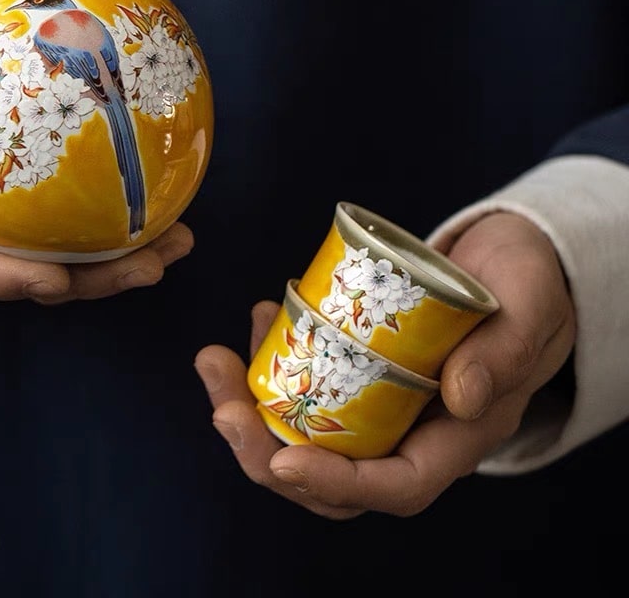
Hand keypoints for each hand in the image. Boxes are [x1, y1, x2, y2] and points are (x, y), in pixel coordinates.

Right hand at [0, 0, 192, 301]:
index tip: (55, 282)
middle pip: (9, 276)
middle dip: (83, 283)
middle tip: (152, 266)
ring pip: (43, 265)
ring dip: (112, 266)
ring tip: (176, 244)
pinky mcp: (4, 216)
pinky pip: (55, 234)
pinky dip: (107, 234)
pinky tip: (161, 214)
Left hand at [194, 211, 574, 518]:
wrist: (510, 260)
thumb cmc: (529, 286)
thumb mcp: (530, 310)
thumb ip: (506, 353)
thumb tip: (463, 399)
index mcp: (458, 436)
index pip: (395, 485)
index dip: (337, 485)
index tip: (284, 460)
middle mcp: (410, 429)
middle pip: (330, 471)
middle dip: (264, 451)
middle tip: (222, 406)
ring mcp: (379, 399)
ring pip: (304, 428)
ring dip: (249, 403)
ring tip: (215, 360)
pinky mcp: (358, 364)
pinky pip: (307, 378)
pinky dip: (272, 355)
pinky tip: (261, 315)